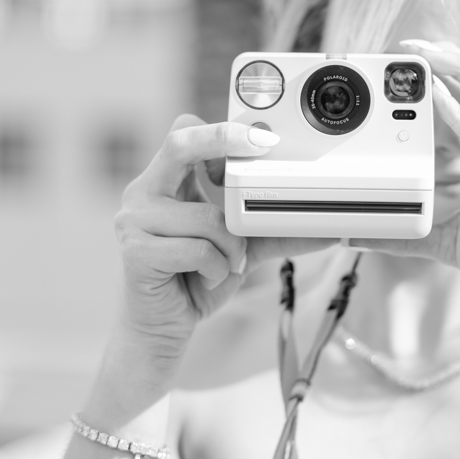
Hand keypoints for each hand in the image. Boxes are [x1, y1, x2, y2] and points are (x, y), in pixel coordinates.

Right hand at [114, 115, 335, 365]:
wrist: (162, 328)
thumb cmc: (195, 279)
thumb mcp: (239, 247)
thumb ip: (271, 230)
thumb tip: (325, 229)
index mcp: (165, 182)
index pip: (184, 131)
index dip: (219, 130)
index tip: (261, 139)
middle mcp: (144, 192)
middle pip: (180, 143)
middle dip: (222, 139)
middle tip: (261, 146)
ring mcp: (134, 220)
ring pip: (208, 217)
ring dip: (232, 248)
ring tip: (226, 265)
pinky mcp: (136, 251)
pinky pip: (199, 250)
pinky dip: (217, 269)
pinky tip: (206, 279)